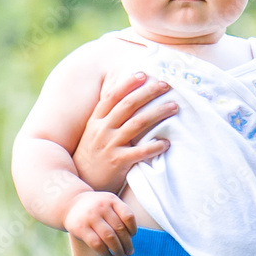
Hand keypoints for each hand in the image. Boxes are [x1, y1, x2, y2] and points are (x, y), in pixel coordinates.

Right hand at [63, 191, 137, 255]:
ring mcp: (90, 217)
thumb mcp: (109, 203)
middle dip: (127, 244)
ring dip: (118, 251)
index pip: (128, 216)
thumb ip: (120, 215)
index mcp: (112, 200)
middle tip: (129, 253)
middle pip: (120, 229)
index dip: (133, 229)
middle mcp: (101, 207)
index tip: (132, 236)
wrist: (71, 204)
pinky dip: (105, 253)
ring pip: (109, 238)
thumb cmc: (97, 208)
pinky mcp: (80, 228)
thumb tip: (131, 239)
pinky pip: (97, 244)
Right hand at [73, 72, 177, 191]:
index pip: (112, 96)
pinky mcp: (118, 163)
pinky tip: (167, 142)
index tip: (143, 73)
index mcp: (96, 120)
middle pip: (128, 105)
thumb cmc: (93, 155)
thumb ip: (108, 118)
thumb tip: (128, 100)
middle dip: (148, 92)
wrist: (82, 182)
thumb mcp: (94, 133)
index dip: (128, 83)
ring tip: (174, 106)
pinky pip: (140, 152)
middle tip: (166, 84)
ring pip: (138, 124)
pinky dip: (155, 146)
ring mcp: (110, 146)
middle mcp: (102, 130)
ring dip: (158, 113)